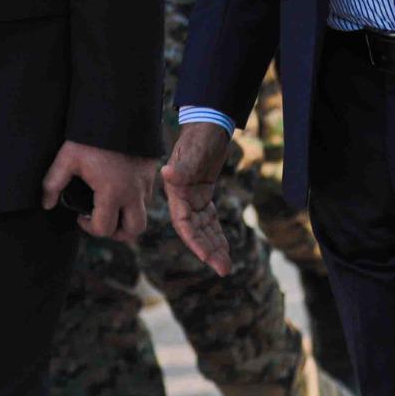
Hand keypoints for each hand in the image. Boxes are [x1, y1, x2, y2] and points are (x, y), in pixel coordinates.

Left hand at [43, 141, 152, 242]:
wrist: (120, 109)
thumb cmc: (91, 136)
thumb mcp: (68, 158)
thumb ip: (53, 183)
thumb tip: (46, 204)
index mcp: (112, 193)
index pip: (105, 229)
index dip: (89, 227)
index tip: (81, 215)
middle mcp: (134, 192)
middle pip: (134, 230)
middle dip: (118, 231)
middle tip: (102, 218)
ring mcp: (146, 182)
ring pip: (144, 212)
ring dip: (128, 214)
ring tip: (111, 203)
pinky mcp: (152, 170)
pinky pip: (148, 195)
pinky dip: (136, 199)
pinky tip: (120, 184)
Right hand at [160, 121, 234, 273]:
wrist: (207, 125)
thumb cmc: (199, 138)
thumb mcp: (192, 152)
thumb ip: (181, 167)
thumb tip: (167, 173)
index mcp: (178, 193)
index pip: (184, 224)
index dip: (195, 242)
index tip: (207, 258)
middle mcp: (183, 199)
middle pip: (195, 232)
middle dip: (208, 251)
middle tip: (224, 270)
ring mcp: (193, 198)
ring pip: (204, 229)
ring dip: (214, 247)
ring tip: (227, 267)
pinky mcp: (203, 195)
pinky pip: (210, 220)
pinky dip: (217, 233)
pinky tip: (225, 247)